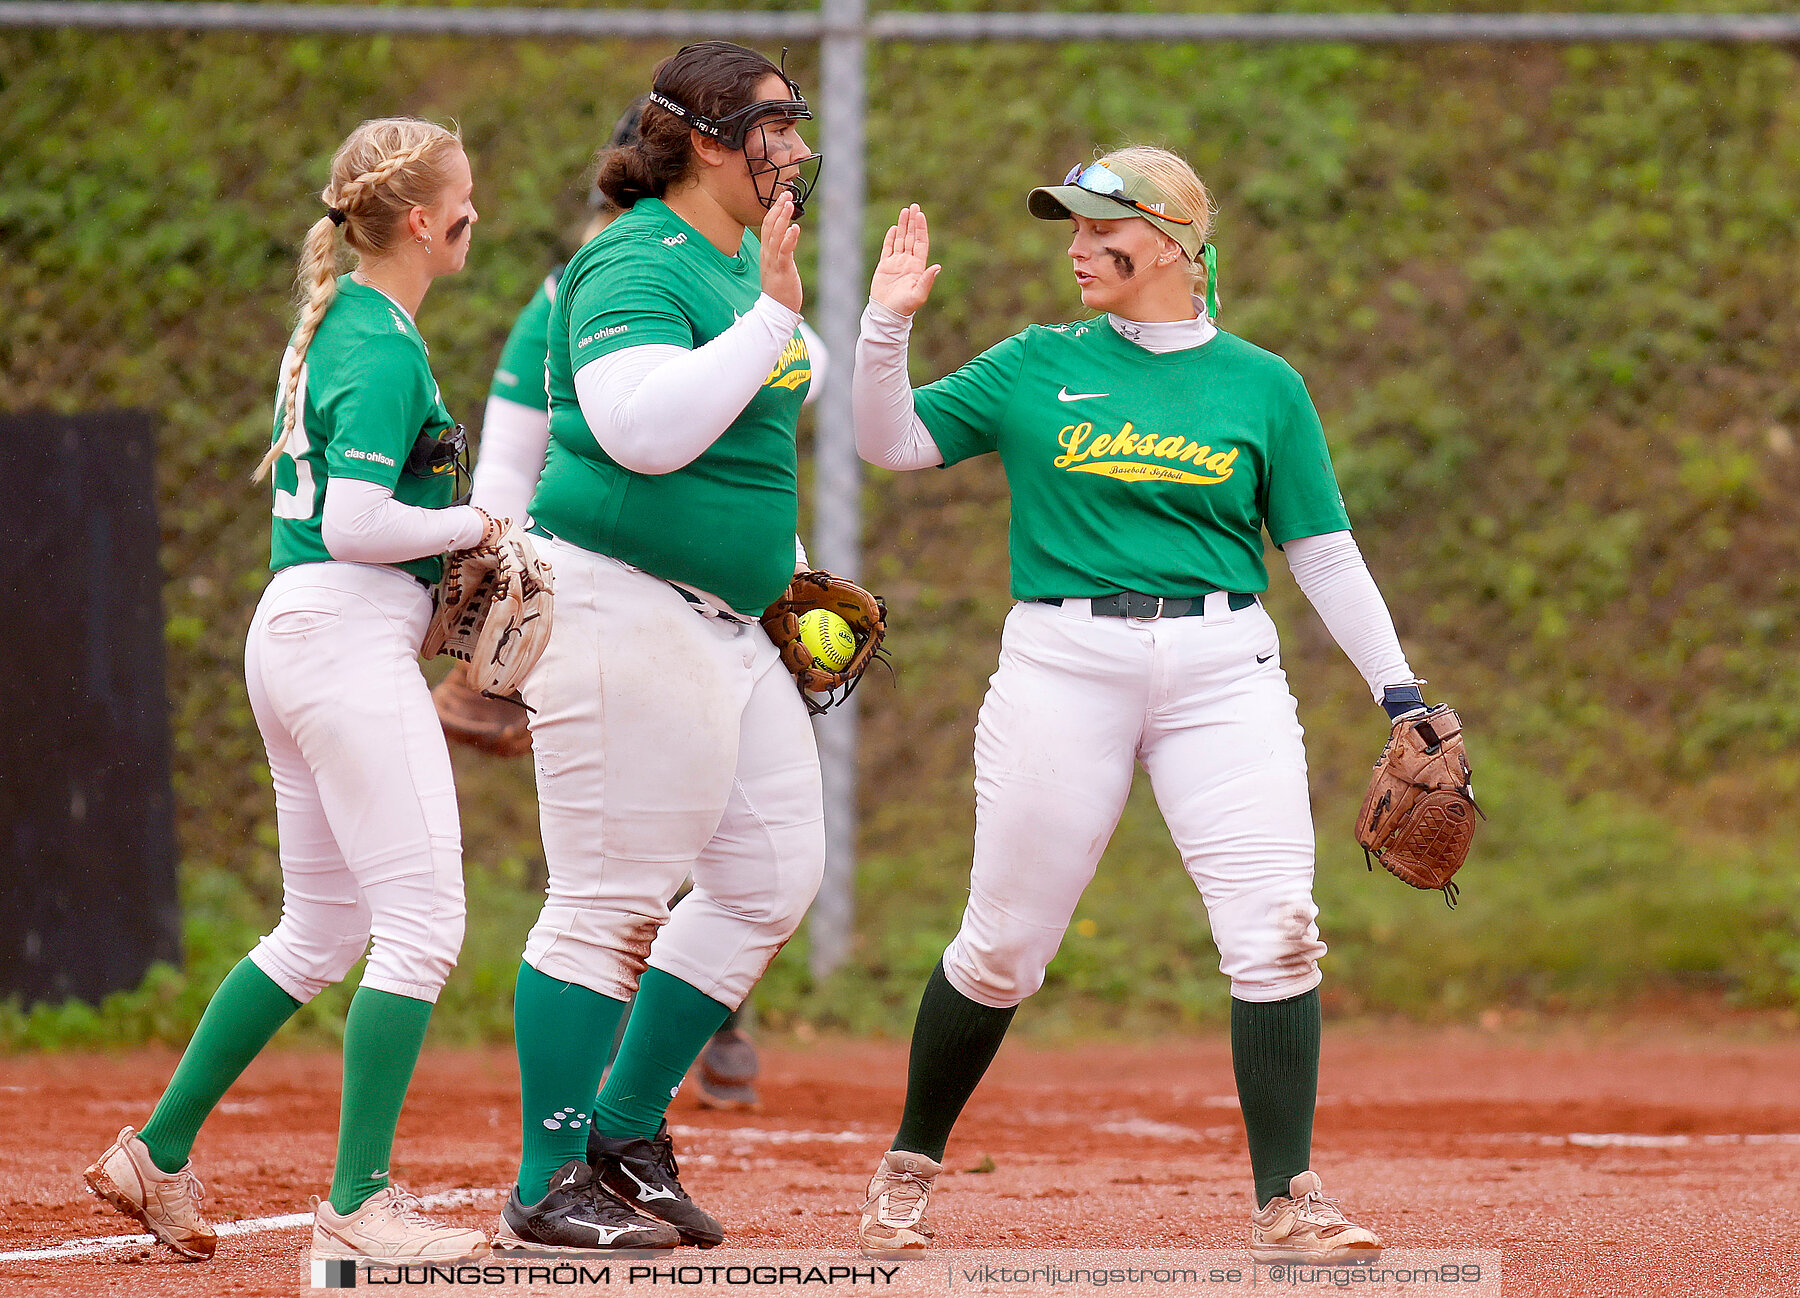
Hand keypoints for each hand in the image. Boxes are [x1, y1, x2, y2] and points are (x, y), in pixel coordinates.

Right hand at [759, 190, 802, 313]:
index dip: (774, 211)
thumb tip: (788, 238)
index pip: (767, 227)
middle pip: (769, 226)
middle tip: (786, 194)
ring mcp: (774, 262)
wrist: (776, 311)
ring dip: (782, 218)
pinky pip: (784, 252)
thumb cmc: (780, 290)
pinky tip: (794, 228)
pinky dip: (789, 239)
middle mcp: (767, 255)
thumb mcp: (778, 267)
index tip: (782, 198)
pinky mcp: (782, 270)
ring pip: (775, 236)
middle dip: (777, 209)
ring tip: (789, 204)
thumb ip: (782, 252)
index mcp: (766, 253)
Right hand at [870, 204, 940, 316]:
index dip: (921, 229)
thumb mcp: (918, 294)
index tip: (920, 215)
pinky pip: (888, 248)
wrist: (888, 313)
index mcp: (917, 266)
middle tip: (914, 206)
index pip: (920, 242)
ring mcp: (896, 263)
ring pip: (901, 239)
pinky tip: (894, 228)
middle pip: (911, 237)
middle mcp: (908, 262)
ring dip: (903, 225)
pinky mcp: (885, 266)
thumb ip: (927, 280)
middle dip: (913, 222)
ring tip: (904, 210)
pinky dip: (891, 238)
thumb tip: (937, 267)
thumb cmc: (905, 306)